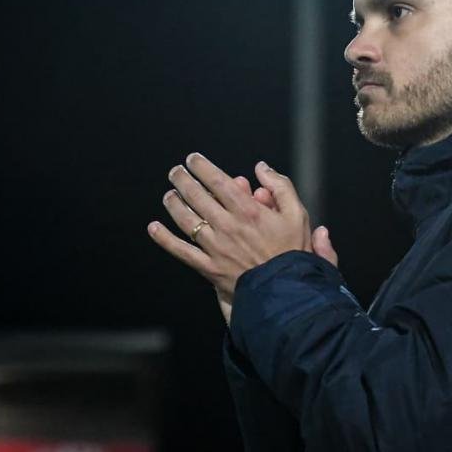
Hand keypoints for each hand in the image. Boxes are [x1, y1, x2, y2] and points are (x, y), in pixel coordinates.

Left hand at [148, 155, 339, 323]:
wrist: (286, 291)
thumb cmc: (293, 253)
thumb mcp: (298, 214)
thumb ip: (280, 187)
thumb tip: (261, 167)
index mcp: (248, 211)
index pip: (218, 182)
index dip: (202, 167)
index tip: (193, 159)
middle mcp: (227, 226)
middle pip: (197, 197)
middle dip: (183, 180)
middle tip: (175, 172)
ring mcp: (215, 247)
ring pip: (186, 220)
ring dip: (174, 204)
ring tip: (169, 195)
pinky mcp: (209, 267)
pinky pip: (181, 251)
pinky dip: (164, 239)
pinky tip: (153, 228)